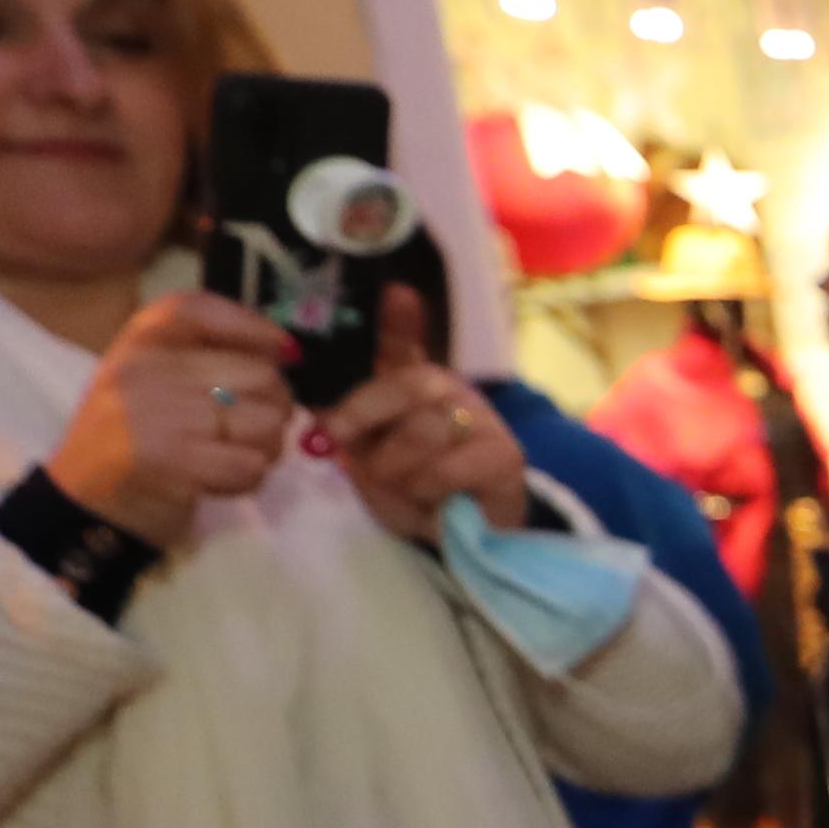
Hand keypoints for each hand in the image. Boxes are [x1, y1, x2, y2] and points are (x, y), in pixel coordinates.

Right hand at [46, 291, 300, 545]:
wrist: (81, 506)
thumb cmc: (131, 441)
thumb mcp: (152, 382)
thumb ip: (205, 359)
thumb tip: (286, 350)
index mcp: (138, 342)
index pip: (200, 309)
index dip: (253, 327)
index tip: (283, 352)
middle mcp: (143, 368)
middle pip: (259, 375)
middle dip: (274, 409)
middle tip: (252, 430)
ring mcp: (156, 414)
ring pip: (266, 422)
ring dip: (265, 449)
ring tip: (232, 457)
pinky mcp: (171, 461)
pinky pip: (250, 465)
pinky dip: (247, 480)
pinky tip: (220, 482)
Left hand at [321, 284, 528, 543]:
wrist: (461, 534)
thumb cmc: (411, 490)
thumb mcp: (368, 460)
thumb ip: (349, 434)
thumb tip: (323, 415)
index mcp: (413, 387)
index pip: (405, 346)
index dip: (401, 321)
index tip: (396, 293)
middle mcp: (451, 392)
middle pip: (410, 385)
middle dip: (366, 413)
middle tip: (347, 446)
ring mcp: (482, 420)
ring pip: (426, 431)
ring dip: (398, 468)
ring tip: (404, 487)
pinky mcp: (504, 455)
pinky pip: (450, 466)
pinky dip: (429, 488)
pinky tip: (434, 499)